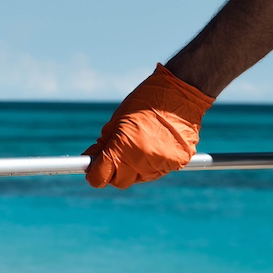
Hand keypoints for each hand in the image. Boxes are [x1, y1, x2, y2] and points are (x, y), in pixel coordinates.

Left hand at [84, 65, 214, 187]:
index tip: (94, 170)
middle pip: (120, 181)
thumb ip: (104, 144)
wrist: (180, 90)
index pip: (100, 177)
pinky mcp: (178, 162)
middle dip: (115, 172)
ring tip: (143, 143)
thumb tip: (92, 159)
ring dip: (137, 166)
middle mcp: (141, 161)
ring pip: (141, 177)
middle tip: (118, 155)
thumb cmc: (145, 101)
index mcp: (122, 149)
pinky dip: (156, 162)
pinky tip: (159, 144)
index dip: (95, 174)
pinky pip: (160, 170)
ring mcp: (161, 163)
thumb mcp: (117, 120)